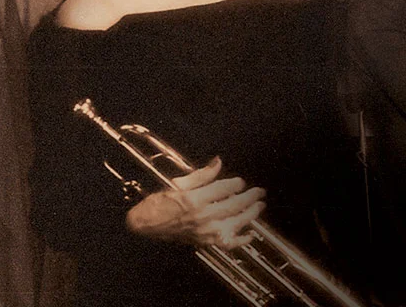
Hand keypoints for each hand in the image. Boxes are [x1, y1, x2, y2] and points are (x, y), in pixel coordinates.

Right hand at [125, 156, 265, 250]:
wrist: (145, 225)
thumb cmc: (159, 203)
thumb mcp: (178, 183)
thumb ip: (202, 174)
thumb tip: (218, 162)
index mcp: (195, 199)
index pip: (224, 189)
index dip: (236, 184)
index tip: (241, 181)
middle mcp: (202, 216)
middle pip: (235, 205)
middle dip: (250, 197)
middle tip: (260, 192)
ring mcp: (205, 232)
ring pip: (236, 222)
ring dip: (251, 214)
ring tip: (259, 206)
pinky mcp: (205, 242)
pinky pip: (228, 244)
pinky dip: (242, 240)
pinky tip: (251, 234)